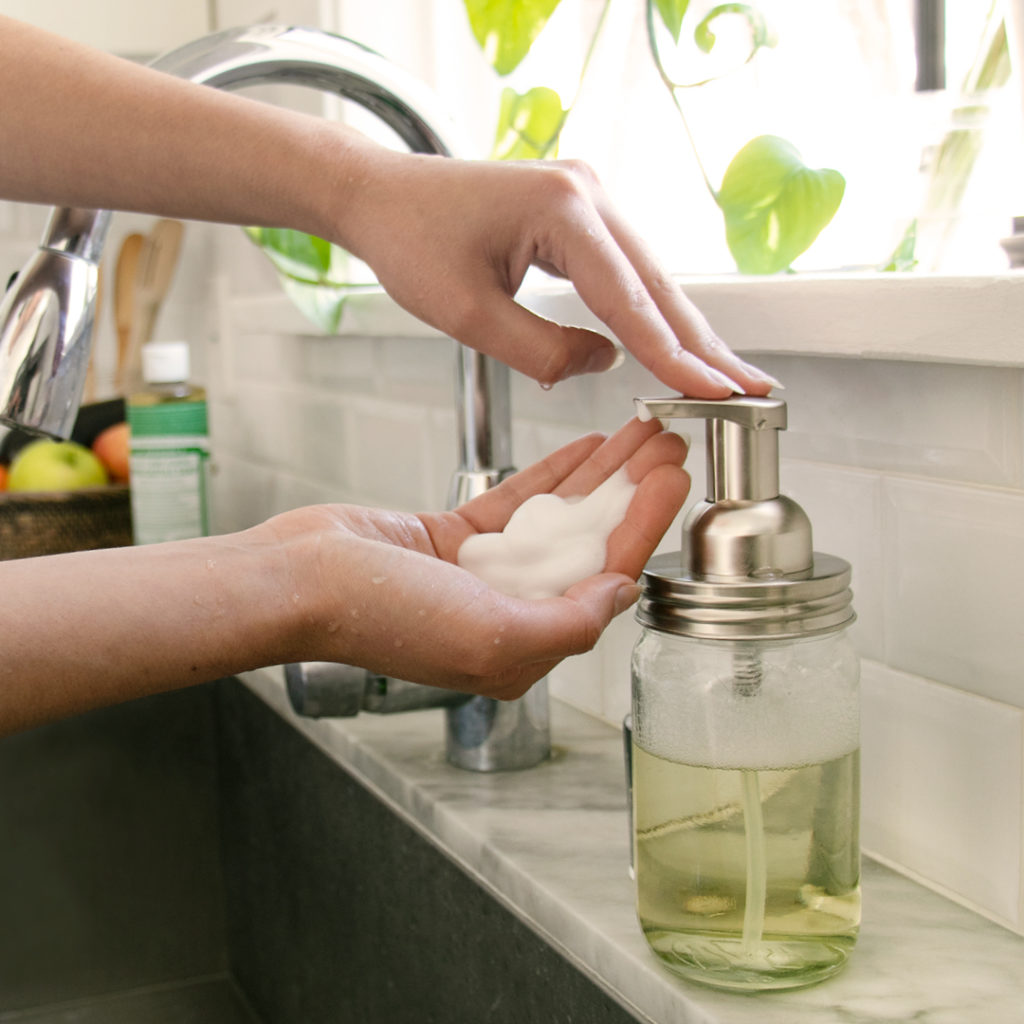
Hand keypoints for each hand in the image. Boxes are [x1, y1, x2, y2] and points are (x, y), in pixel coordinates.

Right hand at [260, 418, 688, 698]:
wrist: (300, 579)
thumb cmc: (380, 617)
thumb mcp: (490, 636)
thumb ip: (569, 622)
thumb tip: (620, 593)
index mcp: (522, 648)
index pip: (603, 581)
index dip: (644, 527)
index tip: (674, 479)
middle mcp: (509, 613)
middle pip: (589, 544)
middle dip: (632, 494)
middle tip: (668, 445)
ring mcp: (482, 573)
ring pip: (558, 518)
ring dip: (600, 477)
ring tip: (638, 436)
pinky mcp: (456, 539)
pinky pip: (517, 503)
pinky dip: (551, 474)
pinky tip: (585, 448)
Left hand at [337, 150, 778, 395]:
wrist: (382, 195)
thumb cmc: (410, 243)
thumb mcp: (467, 315)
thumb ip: (542, 348)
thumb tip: (606, 360)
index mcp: (563, 211)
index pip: (630, 300)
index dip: (673, 356)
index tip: (713, 393)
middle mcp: (587, 193)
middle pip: (659, 283)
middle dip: (704, 344)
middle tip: (752, 389)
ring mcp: (587, 196)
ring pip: (651, 276)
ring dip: (685, 329)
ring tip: (727, 375)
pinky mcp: (579, 210)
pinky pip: (627, 268)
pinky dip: (652, 309)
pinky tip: (677, 341)